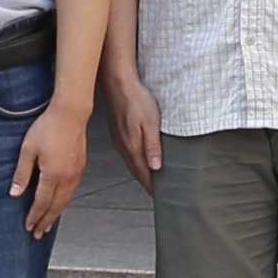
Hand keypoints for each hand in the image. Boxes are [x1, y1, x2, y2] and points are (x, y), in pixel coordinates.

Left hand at [12, 98, 87, 238]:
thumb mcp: (28, 149)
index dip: (34, 217)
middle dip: (45, 222)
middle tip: (38, 233)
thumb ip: (22, 173)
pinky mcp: (80, 168)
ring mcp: (75, 174)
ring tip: (48, 224)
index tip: (28, 226)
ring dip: (56, 215)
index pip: (41, 203)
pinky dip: (64, 203)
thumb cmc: (48, 127)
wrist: (70, 114)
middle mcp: (67, 178)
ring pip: (65, 202)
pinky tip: (60, 204)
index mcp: (53, 175)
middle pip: (55, 207)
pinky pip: (72, 192)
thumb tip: (15, 193)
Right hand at [107, 68, 164, 191]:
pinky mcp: (117, 131)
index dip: (152, 186)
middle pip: (136, 170)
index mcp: (132, 147)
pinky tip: (139, 155)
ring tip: (150, 175)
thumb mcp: (151, 123)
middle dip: (146, 181)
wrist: (118, 82)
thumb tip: (156, 168)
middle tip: (156, 189)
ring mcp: (119, 139)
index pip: (143, 174)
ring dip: (140, 170)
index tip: (160, 195)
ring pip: (131, 161)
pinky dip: (135, 159)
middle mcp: (123, 146)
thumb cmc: (136, 99)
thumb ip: (153, 147)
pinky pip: (127, 151)